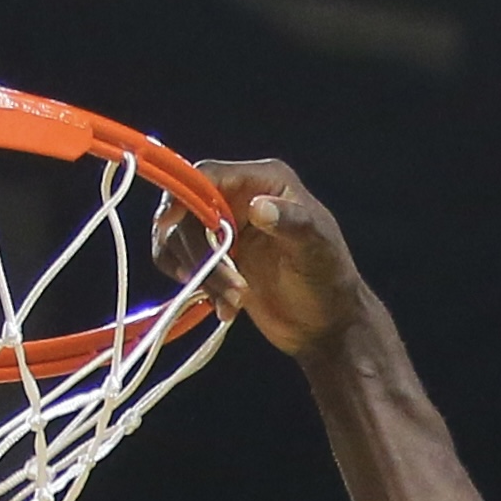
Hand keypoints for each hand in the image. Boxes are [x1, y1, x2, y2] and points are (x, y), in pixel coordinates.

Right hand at [155, 160, 368, 357]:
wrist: (327, 326)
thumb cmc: (331, 281)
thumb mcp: (316, 248)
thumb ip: (290, 223)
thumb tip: (258, 208)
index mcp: (264, 180)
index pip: (208, 175)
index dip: (184, 194)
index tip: (170, 223)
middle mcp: (239, 197)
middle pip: (186, 209)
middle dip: (198, 250)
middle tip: (229, 287)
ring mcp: (224, 229)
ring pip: (179, 238)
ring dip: (198, 273)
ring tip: (232, 301)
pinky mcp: (215, 259)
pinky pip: (181, 262)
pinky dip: (193, 284)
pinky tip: (224, 306)